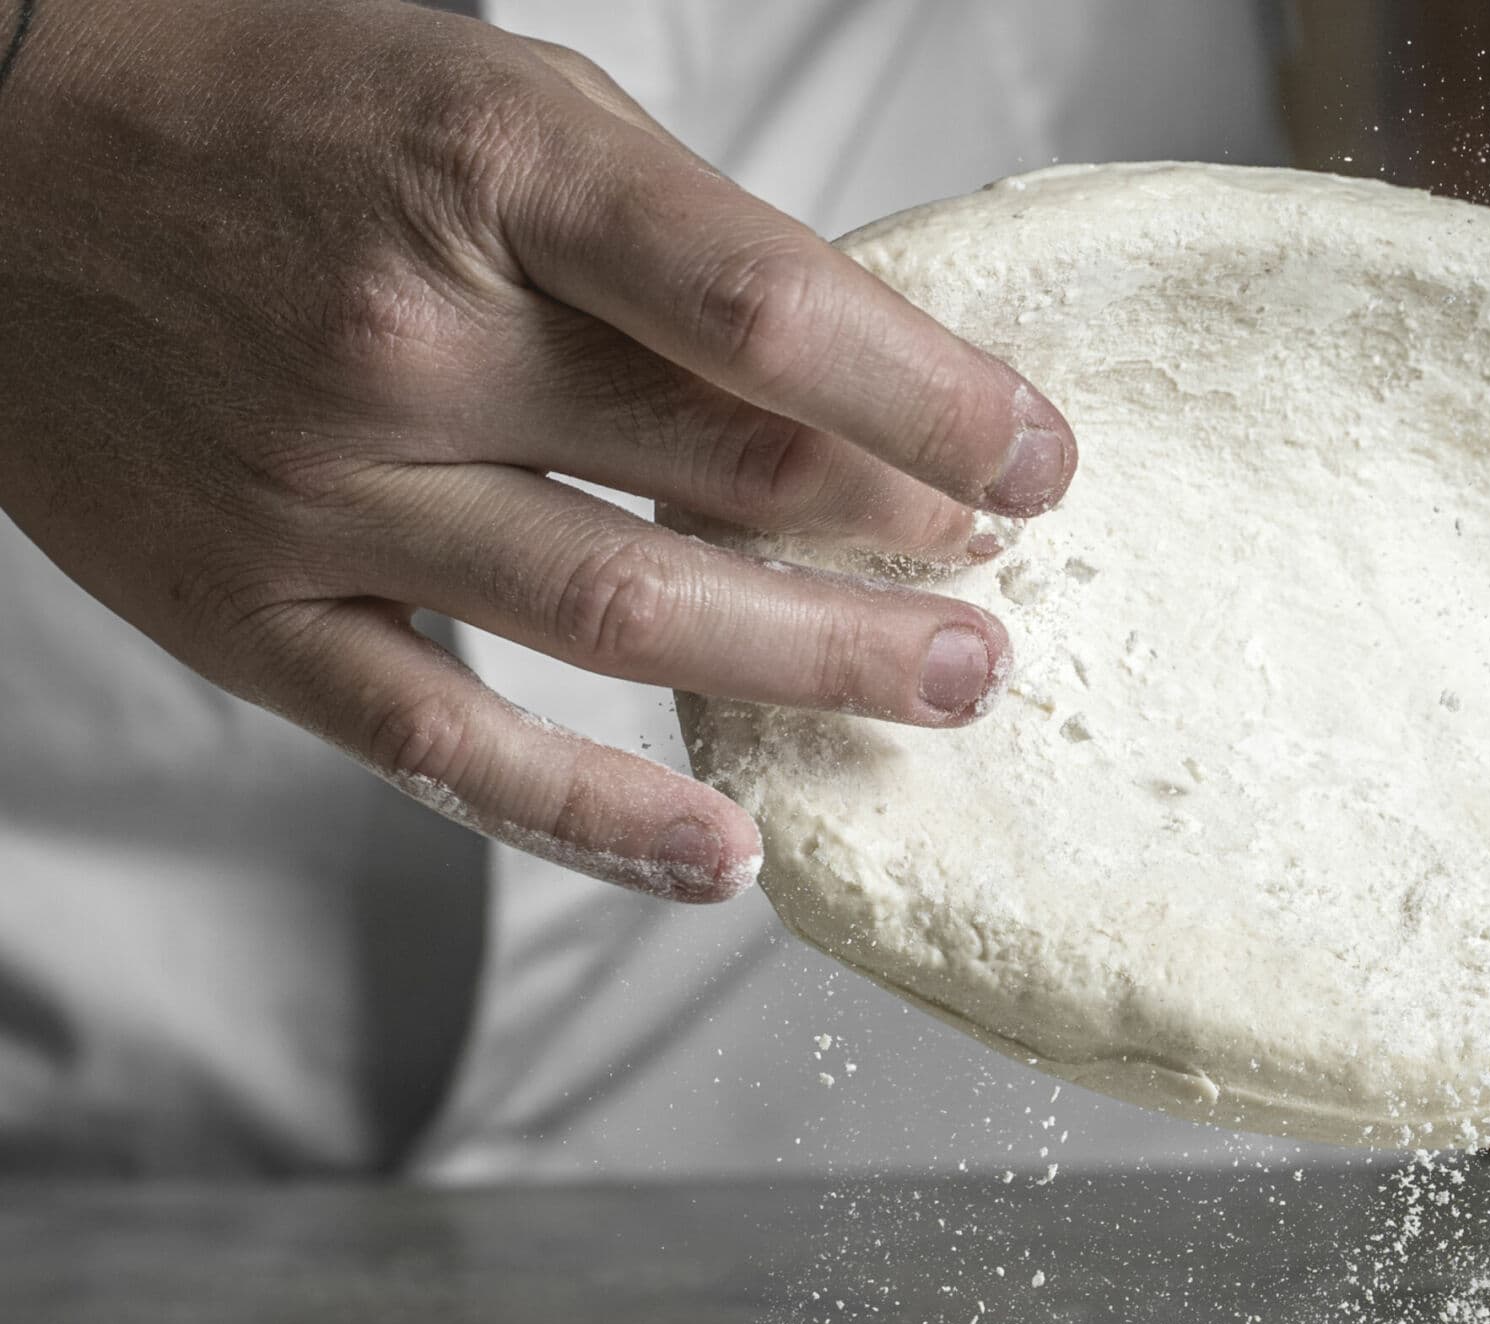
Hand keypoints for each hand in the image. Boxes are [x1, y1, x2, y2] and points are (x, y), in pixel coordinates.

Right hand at [0, 0, 1073, 901]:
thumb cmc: (283, 114)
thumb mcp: (502, 106)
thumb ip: (669, 247)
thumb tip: (859, 383)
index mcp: (495, 177)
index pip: (771, 314)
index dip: (938, 399)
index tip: (1040, 459)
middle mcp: (409, 338)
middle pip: (724, 473)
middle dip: (904, 542)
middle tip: (1004, 591)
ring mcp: (321, 489)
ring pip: (623, 616)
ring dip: (814, 669)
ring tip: (945, 688)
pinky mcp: (253, 610)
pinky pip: (448, 746)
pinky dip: (595, 818)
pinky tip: (726, 856)